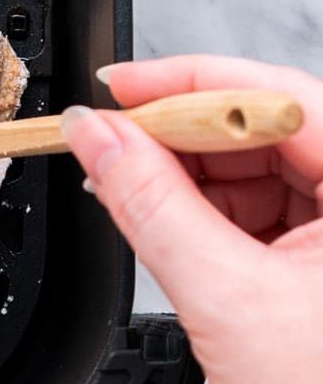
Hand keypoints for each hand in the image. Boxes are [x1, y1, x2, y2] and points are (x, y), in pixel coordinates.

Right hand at [60, 57, 322, 383]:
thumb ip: (150, 204)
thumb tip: (99, 136)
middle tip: (110, 141)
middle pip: (269, 125)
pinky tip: (165, 219)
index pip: (283, 98)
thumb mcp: (223, 301)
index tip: (121, 88)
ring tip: (131, 191)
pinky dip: (207, 208)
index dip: (191, 83)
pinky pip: (262, 205)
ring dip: (190, 173)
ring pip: (262, 164)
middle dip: (181, 132)